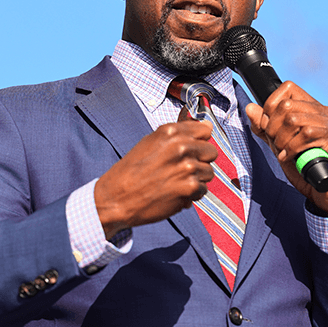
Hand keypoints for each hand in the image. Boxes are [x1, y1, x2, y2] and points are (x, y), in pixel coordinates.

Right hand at [95, 120, 217, 238]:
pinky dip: (192, 194)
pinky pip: (203, 189)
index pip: (205, 130)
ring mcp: (187, 167)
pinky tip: (175, 193)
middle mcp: (181, 147)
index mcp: (170, 133)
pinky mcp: (190, 187)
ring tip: (176, 182)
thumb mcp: (149, 143)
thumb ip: (177, 136)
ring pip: (209, 172)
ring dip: (196, 179)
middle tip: (183, 169)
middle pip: (211, 152)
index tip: (192, 149)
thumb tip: (205, 127)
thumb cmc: (130, 173)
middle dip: (200, 161)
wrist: (116, 198)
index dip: (199, 142)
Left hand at [246, 81, 327, 218]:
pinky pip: (306, 135)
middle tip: (277, 145)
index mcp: (313, 108)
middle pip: (286, 106)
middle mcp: (326, 112)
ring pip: (294, 120)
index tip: (270, 128)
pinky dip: (291, 149)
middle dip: (273, 128)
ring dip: (282, 141)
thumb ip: (264, 128)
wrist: (324, 194)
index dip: (271, 106)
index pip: (288, 88)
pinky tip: (291, 158)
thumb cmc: (303, 169)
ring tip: (284, 153)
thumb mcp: (278, 145)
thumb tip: (250, 107)